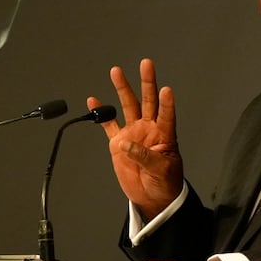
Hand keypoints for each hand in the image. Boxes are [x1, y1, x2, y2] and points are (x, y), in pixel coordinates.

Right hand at [88, 57, 183, 214]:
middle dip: (147, 82)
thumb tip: (126, 143)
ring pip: (128, 106)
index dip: (166, 103)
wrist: (152, 197)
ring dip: (123, 89)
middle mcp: (149, 129)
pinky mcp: (118, 143)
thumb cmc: (165, 183)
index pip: (166, 115)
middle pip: (148, 101)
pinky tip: (94, 101)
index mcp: (164, 135)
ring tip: (116, 71)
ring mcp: (133, 133)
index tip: (166, 90)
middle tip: (146, 64)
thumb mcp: (160, 171)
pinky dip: (101, 113)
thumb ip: (144, 156)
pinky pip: (108, 124)